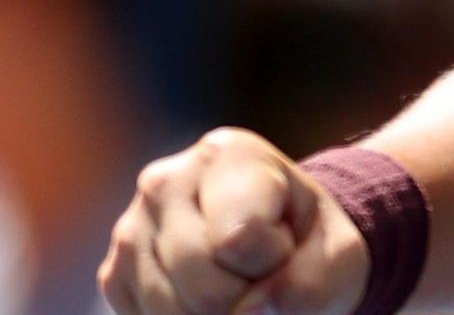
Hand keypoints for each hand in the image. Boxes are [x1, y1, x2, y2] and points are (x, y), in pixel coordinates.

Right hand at [99, 127, 368, 314]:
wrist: (281, 247)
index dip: (276, 260)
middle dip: (246, 298)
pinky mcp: (113, 273)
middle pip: (203, 284)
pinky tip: (209, 295)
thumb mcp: (340, 256)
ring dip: (219, 314)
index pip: (241, 238)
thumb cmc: (311, 243)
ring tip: (239, 283)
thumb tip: (245, 314)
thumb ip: (310, 285)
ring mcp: (131, 228)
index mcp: (228, 154)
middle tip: (264, 273)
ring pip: (172, 311)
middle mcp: (165, 181)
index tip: (286, 242)